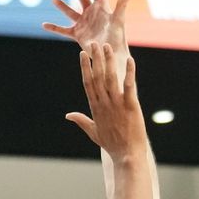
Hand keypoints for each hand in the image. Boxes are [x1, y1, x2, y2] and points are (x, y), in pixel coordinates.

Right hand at [42, 0, 131, 56]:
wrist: (110, 54)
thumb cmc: (117, 38)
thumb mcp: (118, 20)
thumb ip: (122, 5)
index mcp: (101, 8)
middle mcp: (91, 13)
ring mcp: (83, 23)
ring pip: (69, 12)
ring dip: (61, 5)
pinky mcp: (77, 34)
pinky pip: (63, 30)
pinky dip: (54, 28)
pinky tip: (44, 25)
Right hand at [68, 42, 145, 161]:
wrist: (126, 155)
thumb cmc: (112, 145)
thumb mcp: (93, 132)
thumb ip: (81, 120)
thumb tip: (67, 115)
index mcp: (95, 108)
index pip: (88, 83)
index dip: (85, 68)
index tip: (83, 54)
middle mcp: (104, 103)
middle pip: (97, 77)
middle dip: (95, 59)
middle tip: (94, 43)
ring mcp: (117, 104)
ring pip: (110, 78)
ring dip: (108, 61)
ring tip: (107, 47)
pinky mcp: (130, 106)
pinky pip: (129, 86)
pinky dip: (129, 72)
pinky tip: (130, 60)